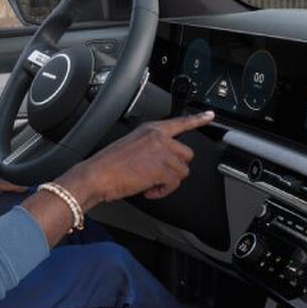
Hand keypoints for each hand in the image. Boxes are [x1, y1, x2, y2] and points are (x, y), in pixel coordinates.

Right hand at [57, 110, 215, 207]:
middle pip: (186, 154)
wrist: (96, 175)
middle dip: (175, 168)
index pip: (180, 122)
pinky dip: (163, 191)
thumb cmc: (108, 165)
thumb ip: (151, 147)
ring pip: (182, 172)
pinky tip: (149, 189)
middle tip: (158, 175)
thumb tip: (163, 159)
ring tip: (149, 183)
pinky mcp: (162, 169)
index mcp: (151, 129)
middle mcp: (159, 137)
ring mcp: (162, 152)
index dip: (198, 119)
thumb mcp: (132, 146)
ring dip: (168, 182)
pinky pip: (174, 184)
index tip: (210, 115)